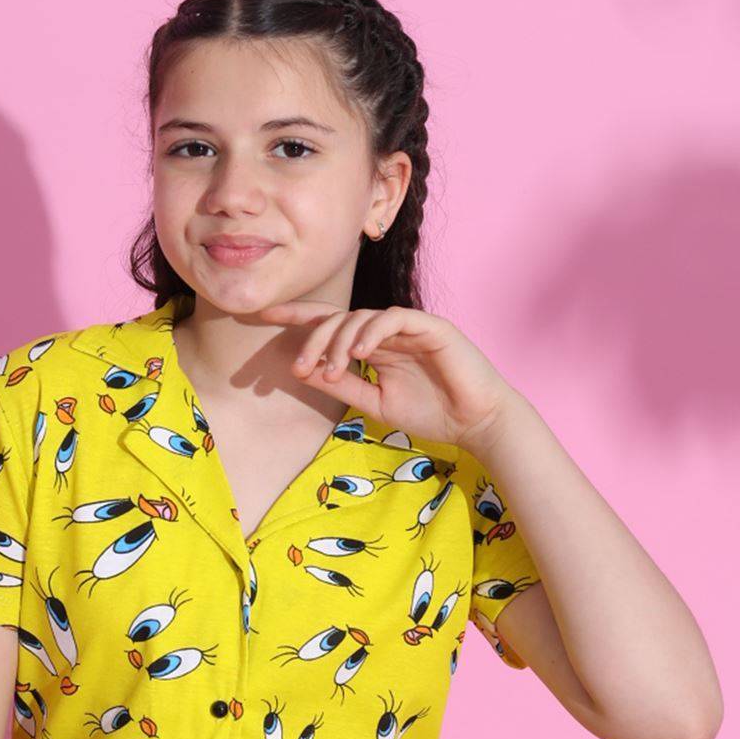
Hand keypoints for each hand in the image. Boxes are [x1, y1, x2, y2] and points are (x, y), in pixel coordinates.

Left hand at [254, 298, 519, 452]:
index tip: (263, 316)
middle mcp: (387, 331)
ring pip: (362, 317)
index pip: (330, 324)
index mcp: (374, 346)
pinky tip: (358, 353)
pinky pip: (392, 319)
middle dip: (313, 337)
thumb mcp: (376, 403)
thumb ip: (345, 385)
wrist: (476, 422)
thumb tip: (306, 371)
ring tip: (329, 369)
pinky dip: (371, 332)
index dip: (297, 317)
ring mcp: (409, 326)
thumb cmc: (432, 413)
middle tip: (299, 365)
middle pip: (339, 318)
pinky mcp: (430, 326)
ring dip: (339, 341)